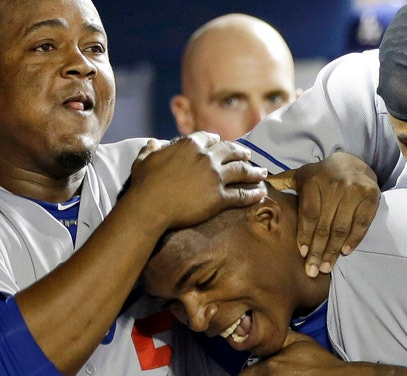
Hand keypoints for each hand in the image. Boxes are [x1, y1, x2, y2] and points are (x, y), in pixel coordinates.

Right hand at [127, 131, 267, 230]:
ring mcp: (215, 177)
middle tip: (248, 155)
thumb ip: (150, 150)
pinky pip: (241, 195)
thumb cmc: (144, 184)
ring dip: (254, 171)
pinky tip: (261, 194)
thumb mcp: (143, 160)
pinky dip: (253, 194)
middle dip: (241, 152)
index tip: (221, 142)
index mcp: (190, 145)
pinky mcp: (219, 197)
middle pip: (230, 151)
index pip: (209, 138)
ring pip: (241, 171)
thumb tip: (150, 142)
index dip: (216, 140)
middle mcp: (207, 157)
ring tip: (262, 173)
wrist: (150, 206)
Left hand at [267, 152, 378, 277]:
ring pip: (342, 227)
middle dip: (318, 250)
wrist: (355, 162)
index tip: (302, 254)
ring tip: (327, 267)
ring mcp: (354, 190)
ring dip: (334, 250)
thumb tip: (261, 188)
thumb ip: (283, 182)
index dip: (305, 235)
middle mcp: (334, 185)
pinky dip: (354, 239)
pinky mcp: (371, 196)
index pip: (308, 214)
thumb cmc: (323, 175)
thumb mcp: (302, 175)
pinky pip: (362, 223)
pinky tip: (345, 252)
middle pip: (325, 225)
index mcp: (314, 181)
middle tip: (313, 270)